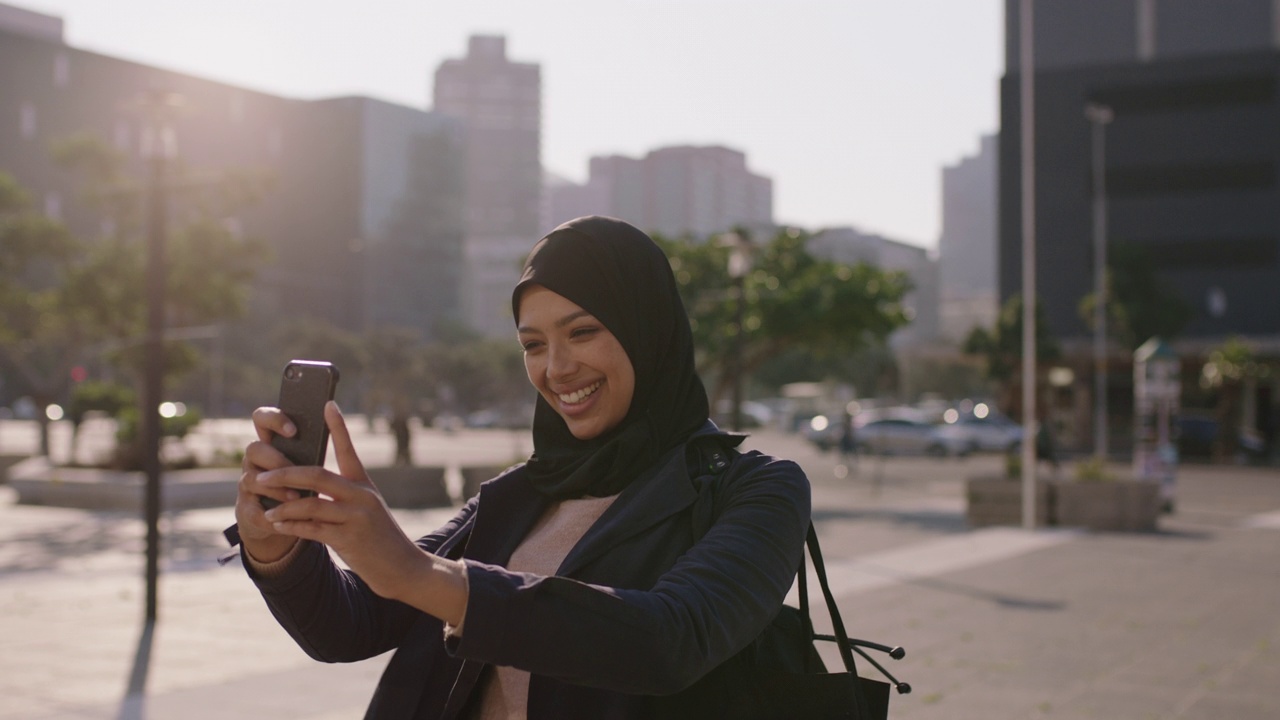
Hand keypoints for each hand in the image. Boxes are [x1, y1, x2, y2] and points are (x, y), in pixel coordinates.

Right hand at [234, 405, 304, 561]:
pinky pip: (255, 510)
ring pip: (251, 479)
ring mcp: (248, 485)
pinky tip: (287, 519)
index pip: (262, 418)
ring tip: (295, 496)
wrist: (284, 522)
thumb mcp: (308, 466)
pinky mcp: (247, 510)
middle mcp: (255, 461)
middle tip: (293, 468)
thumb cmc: (302, 485)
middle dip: (275, 459)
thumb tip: (334, 425)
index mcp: (271, 444)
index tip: (294, 430)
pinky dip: (272, 514)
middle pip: (254, 448)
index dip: (274, 419)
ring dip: (275, 488)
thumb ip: (313, 450)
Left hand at [253, 403, 462, 616]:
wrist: (403, 567)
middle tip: (261, 476)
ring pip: (310, 504)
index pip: (348, 450)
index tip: (327, 405)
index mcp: (365, 484)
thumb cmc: (380, 537)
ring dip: (283, 508)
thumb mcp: (368, 509)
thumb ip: (344, 496)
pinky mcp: (349, 540)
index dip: (338, 427)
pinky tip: (278, 526)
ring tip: (267, 511)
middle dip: (285, 474)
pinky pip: (312, 530)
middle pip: (317, 475)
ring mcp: (356, 518)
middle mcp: (362, 496)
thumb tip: (307, 488)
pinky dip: (292, 527)